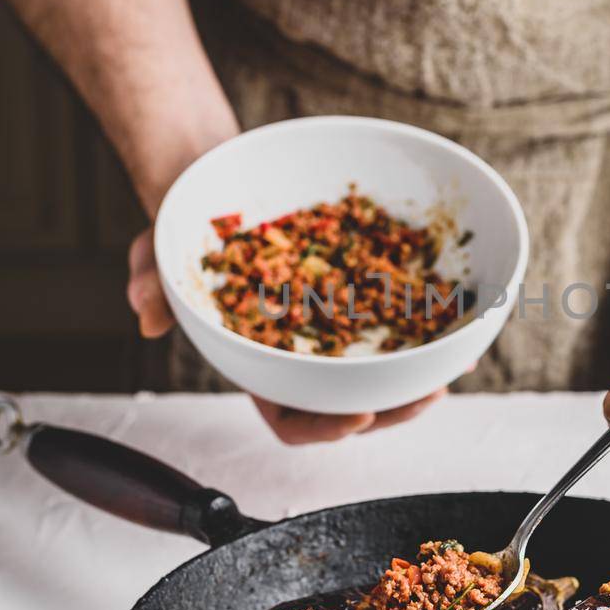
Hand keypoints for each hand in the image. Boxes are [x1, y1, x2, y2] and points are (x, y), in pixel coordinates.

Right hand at [127, 227, 446, 443]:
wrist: (214, 181)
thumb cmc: (186, 227)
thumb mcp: (157, 251)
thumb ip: (150, 281)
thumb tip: (147, 314)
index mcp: (256, 363)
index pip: (290, 420)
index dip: (324, 429)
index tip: (356, 418)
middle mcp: (301, 354)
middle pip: (351, 405)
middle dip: (392, 410)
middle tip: (426, 396)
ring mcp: (334, 325)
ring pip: (384, 370)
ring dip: (422, 375)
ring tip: (455, 366)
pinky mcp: (360, 291)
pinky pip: (399, 317)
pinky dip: (430, 324)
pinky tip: (462, 318)